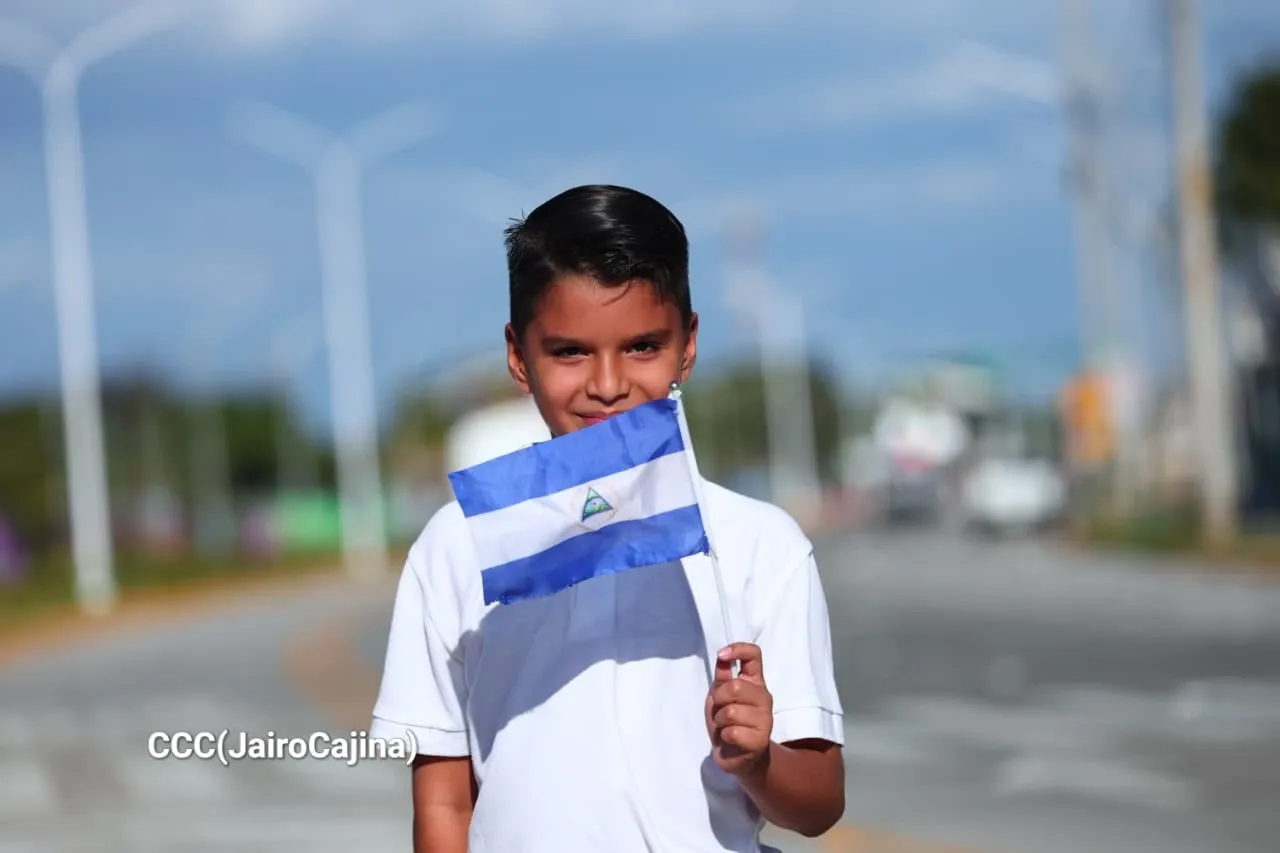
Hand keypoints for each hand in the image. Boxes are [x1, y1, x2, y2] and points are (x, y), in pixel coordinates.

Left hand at [704, 642, 772, 777]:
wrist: (736, 756)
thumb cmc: (727, 722)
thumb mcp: (720, 696)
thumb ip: (723, 677)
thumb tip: (722, 656)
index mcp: (755, 682)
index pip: (754, 655)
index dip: (738, 649)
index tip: (722, 655)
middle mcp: (764, 698)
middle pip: (735, 687)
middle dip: (718, 700)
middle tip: (720, 711)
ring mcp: (765, 720)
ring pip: (731, 712)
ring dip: (719, 721)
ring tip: (725, 727)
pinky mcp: (761, 741)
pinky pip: (732, 732)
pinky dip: (724, 736)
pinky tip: (730, 739)